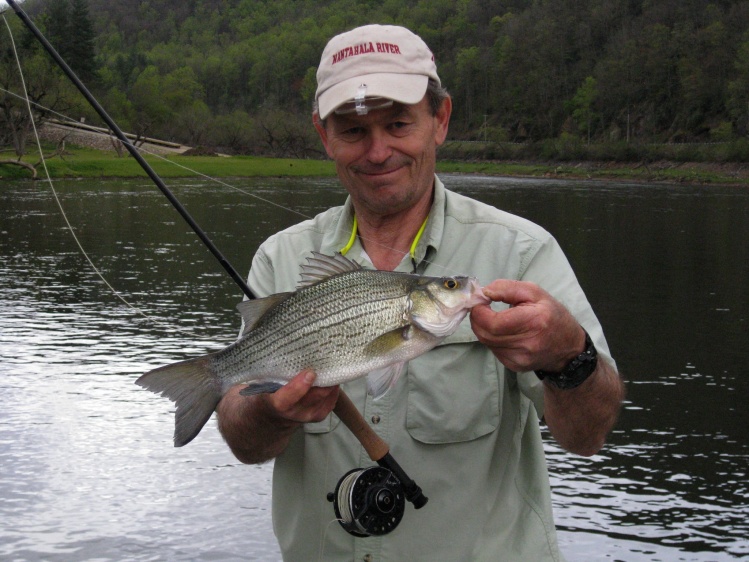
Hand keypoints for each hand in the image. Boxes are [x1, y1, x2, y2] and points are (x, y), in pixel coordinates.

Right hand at [260, 370, 339, 425]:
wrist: (269, 418)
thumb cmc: (265, 393)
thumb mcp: (261, 384)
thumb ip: (270, 374)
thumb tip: (277, 352)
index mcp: (274, 403)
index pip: (286, 400)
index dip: (299, 387)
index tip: (309, 372)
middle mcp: (292, 413)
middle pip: (312, 398)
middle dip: (322, 381)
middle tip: (328, 362)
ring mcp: (305, 417)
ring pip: (323, 400)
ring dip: (330, 384)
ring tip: (333, 368)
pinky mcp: (316, 417)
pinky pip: (329, 405)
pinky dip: (333, 392)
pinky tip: (334, 380)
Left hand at [469, 279, 584, 372]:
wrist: (568, 346)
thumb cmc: (551, 314)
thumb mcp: (535, 292)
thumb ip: (507, 288)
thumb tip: (485, 292)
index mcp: (534, 321)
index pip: (493, 323)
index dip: (479, 312)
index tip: (480, 301)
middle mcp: (527, 344)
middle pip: (485, 334)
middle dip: (477, 319)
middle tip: (481, 308)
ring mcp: (521, 358)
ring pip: (486, 343)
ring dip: (484, 329)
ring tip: (494, 319)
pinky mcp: (515, 366)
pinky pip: (493, 350)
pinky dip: (492, 339)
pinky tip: (503, 332)